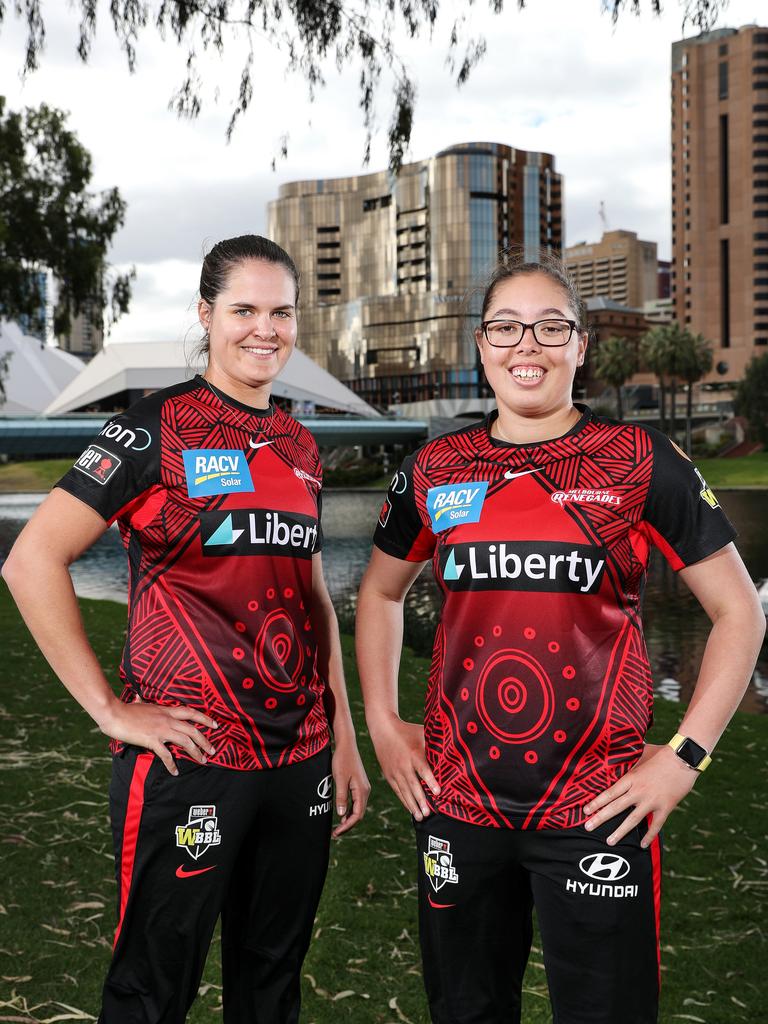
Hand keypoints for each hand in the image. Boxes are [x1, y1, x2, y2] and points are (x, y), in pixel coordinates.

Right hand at [100, 698, 217, 775]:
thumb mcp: (140, 703)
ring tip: (203, 760)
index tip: (215, 725)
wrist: (114, 713)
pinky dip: (172, 764)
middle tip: (213, 750)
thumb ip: (144, 702)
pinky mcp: (152, 740)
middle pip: (193, 729)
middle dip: (205, 740)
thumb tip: (140, 697)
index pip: (191, 712)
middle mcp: (167, 719)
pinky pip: (166, 754)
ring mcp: (161, 729)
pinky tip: (175, 772)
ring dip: (196, 752)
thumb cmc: (125, 709)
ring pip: (185, 741)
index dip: (205, 718)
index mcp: (166, 710)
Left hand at [331, 739, 370, 836]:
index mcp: (362, 791)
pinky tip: (342, 814)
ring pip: (358, 808)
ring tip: (338, 827)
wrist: (346, 744)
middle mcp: (365, 790)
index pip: (357, 815)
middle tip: (335, 833)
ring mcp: (363, 787)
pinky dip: (350, 810)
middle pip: (359, 814)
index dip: (347, 826)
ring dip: (349, 819)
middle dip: (348, 825)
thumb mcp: (340, 779)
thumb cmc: (342, 760)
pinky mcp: (359, 784)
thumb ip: (341, 797)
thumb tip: (341, 815)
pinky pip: (356, 801)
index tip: (337, 832)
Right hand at [368, 712, 439, 820]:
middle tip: (428, 813)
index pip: (423, 769)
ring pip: (404, 791)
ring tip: (420, 817)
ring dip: (412, 805)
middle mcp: (403, 764)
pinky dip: (404, 801)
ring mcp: (395, 771)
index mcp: (413, 753)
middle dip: (421, 800)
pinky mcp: (389, 775)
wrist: (383, 730)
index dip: (430, 780)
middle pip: (413, 784)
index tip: (438, 792)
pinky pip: (397, 790)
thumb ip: (435, 743)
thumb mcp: (422, 733)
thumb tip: (454, 748)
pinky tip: (411, 810)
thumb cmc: (408, 731)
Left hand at [583, 742, 698, 846]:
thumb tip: (620, 754)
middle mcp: (638, 790)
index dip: (596, 802)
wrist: (684, 757)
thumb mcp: (642, 753)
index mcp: (631, 777)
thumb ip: (631, 759)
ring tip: (609, 841)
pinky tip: (642, 845)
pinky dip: (649, 836)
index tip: (585, 810)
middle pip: (615, 807)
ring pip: (632, 820)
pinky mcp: (666, 807)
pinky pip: (656, 825)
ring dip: (620, 832)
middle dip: (600, 818)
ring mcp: (652, 800)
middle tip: (587, 827)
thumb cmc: (662, 753)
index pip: (609, 792)